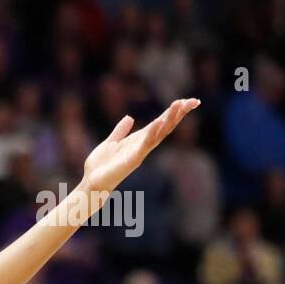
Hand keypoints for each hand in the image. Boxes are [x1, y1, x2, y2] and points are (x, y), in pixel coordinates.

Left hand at [80, 98, 198, 196]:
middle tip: (193, 101)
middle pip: (165, 127)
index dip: (173, 112)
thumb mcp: (111, 143)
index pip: (160, 123)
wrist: (91, 183)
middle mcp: (143, 146)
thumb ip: (120, 131)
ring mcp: (139, 153)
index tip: (187, 101)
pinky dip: (152, 134)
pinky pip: (144, 145)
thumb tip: (129, 117)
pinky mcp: (132, 161)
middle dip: (178, 114)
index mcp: (139, 140)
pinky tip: (158, 122)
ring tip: (180, 105)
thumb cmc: (101, 166)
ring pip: (159, 134)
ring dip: (169, 119)